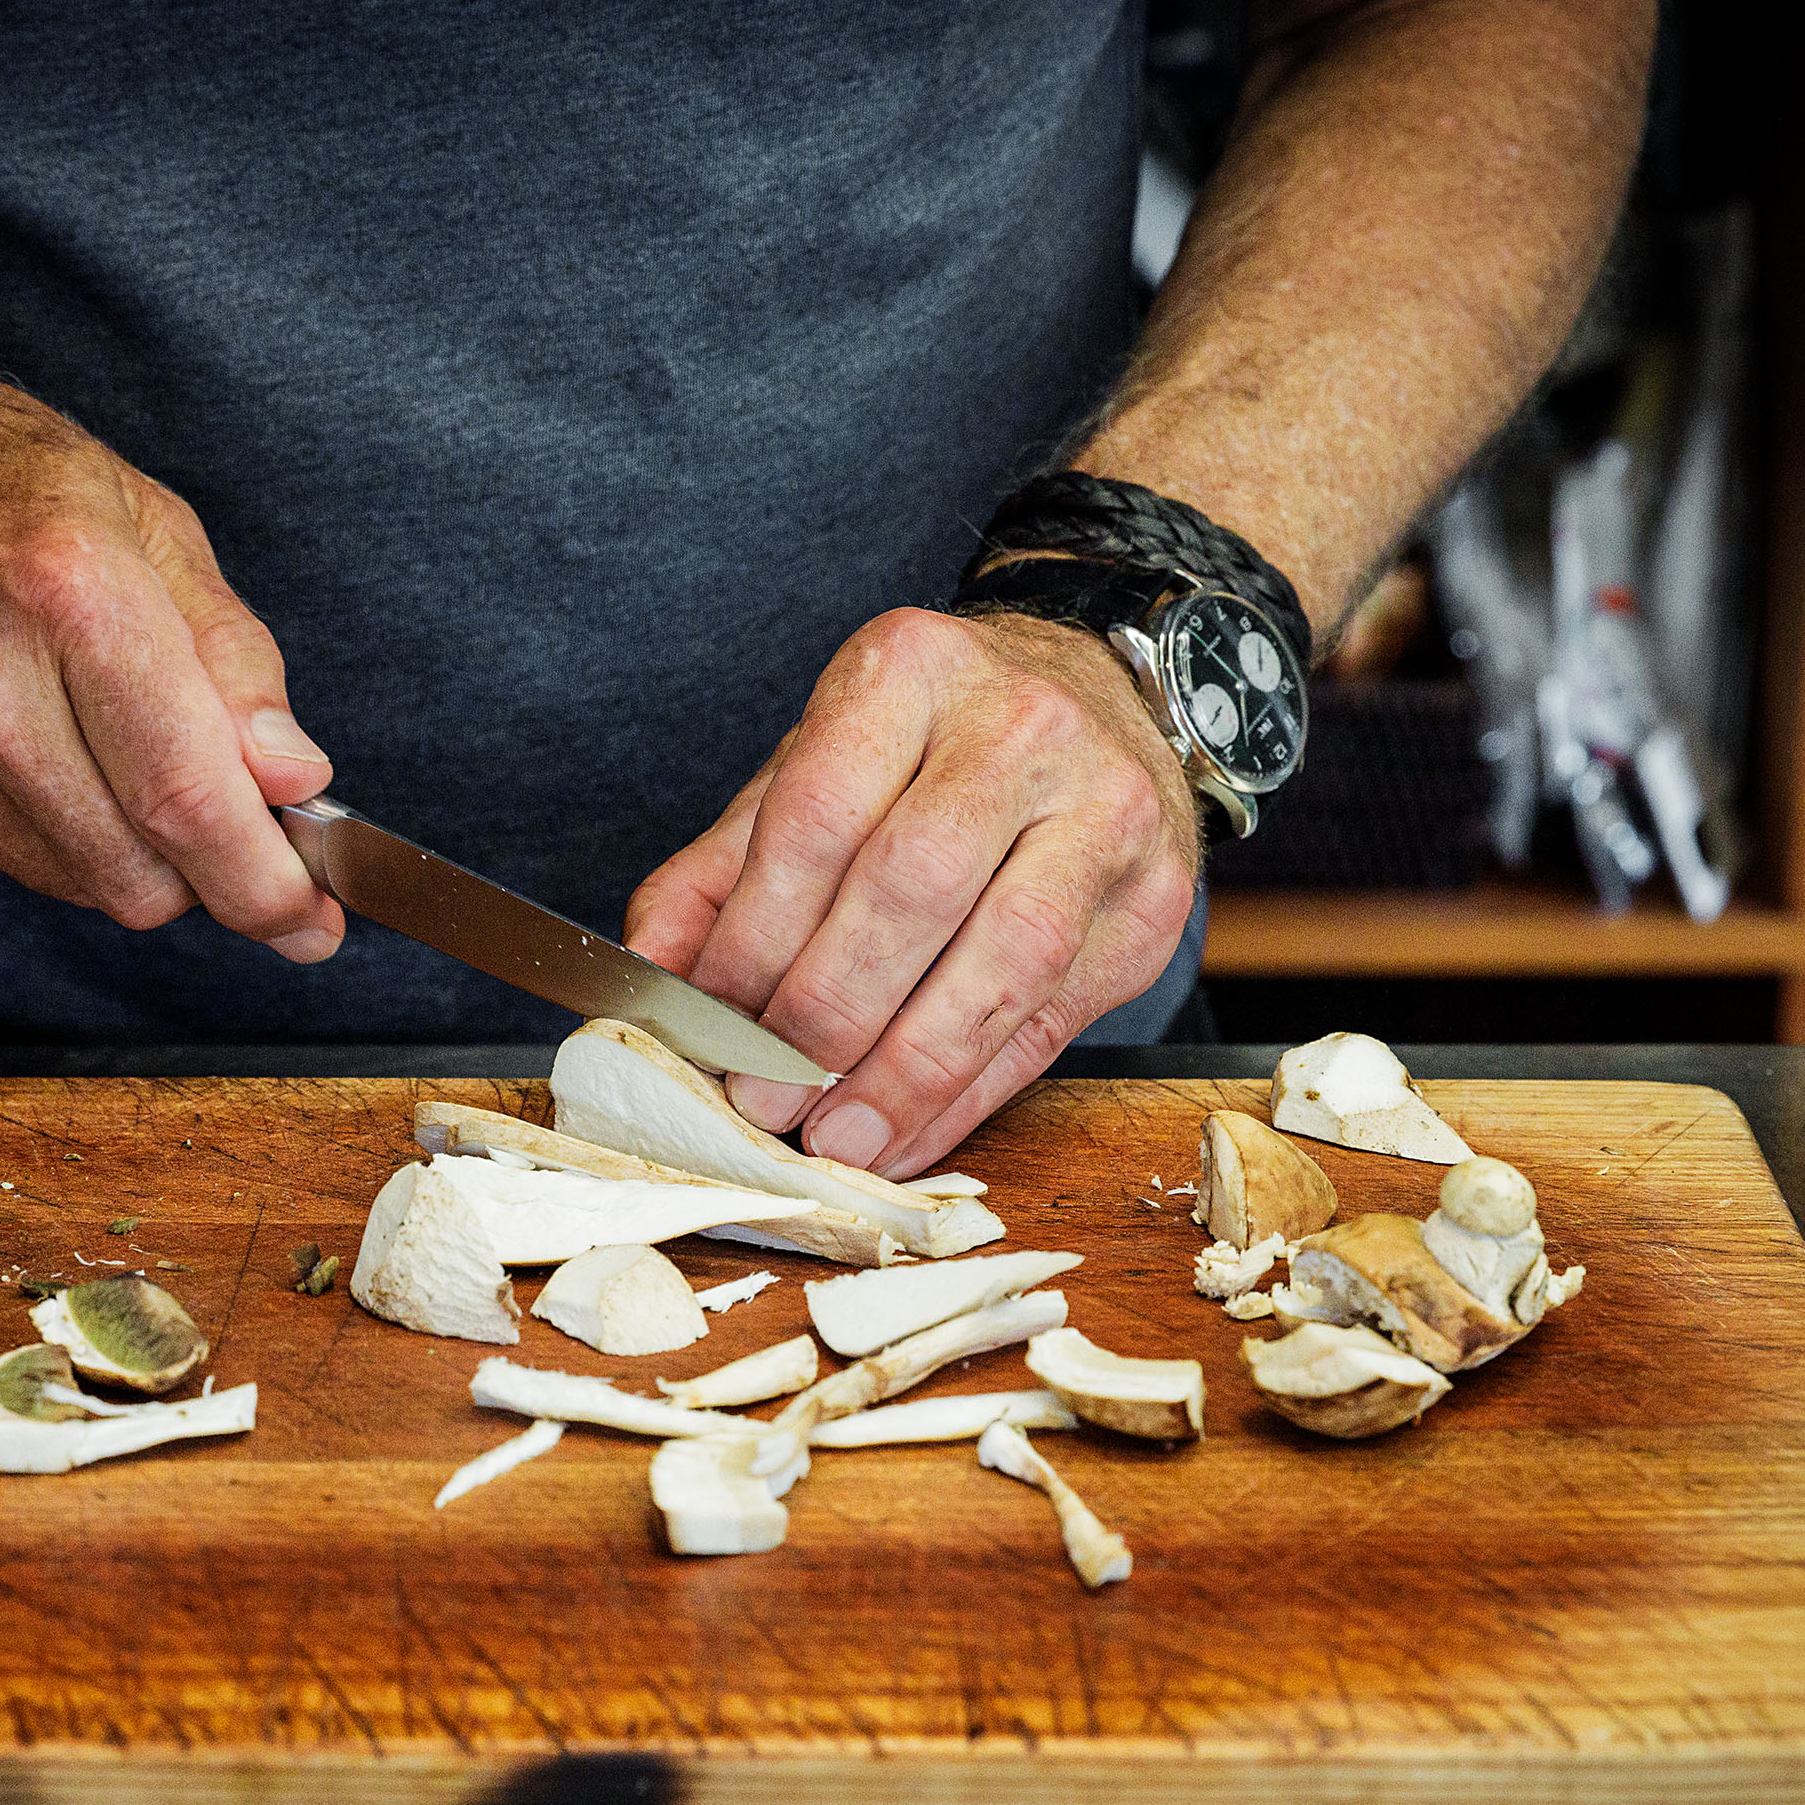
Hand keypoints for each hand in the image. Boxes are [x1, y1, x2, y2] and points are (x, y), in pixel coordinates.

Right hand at [0, 342, 344, 956]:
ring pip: (82, 886)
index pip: (189, 797)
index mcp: (66, 591)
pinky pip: (9, 866)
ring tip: (111, 750)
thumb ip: (232, 658)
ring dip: (132, 853)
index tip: (314, 922)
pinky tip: (25, 745)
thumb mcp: (144, 519)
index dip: (268, 885)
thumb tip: (294, 780)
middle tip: (230, 822)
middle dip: (211, 872)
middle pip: (142, 874)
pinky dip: (50, 832)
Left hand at [626, 606, 1200, 1177]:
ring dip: (906, 1071)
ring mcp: (1107, 810)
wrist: (1093, 704)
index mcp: (911, 671)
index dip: (757, 936)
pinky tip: (906, 1133)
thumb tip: (651, 974)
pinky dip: (968, 1094)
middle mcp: (1022, 727)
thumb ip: (725, 867)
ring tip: (834, 1132)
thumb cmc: (930, 751)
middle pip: (911, 890)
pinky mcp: (1153, 900)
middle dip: (826, 1014)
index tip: (711, 1020)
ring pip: (1003, 962)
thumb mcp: (815, 769)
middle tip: (762, 1095)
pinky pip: (1051, 1020)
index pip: (817, 818)